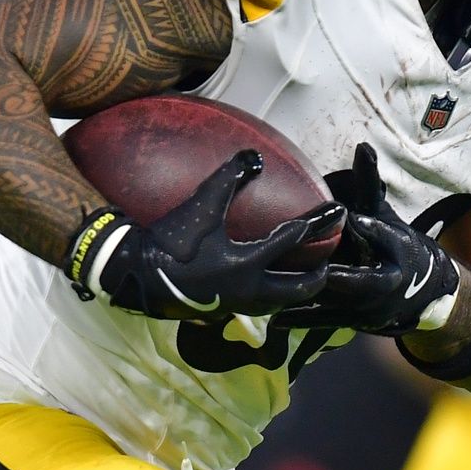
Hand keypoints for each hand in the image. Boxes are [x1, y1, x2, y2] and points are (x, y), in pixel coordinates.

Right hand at [62, 150, 342, 319]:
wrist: (133, 274)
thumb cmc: (169, 239)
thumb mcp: (201, 204)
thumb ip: (230, 178)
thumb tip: (255, 157)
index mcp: (246, 264)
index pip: (291, 240)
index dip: (316, 223)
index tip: (337, 214)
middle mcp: (247, 291)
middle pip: (296, 289)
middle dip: (317, 277)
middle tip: (329, 264)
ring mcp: (234, 306)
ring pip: (278, 304)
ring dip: (295, 291)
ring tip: (303, 279)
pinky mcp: (219, 312)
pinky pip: (257, 307)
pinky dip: (272, 298)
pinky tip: (264, 287)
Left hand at [268, 143, 459, 335]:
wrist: (419, 292)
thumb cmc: (393, 244)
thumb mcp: (384, 215)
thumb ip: (370, 185)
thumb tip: (362, 147)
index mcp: (397, 251)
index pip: (388, 238)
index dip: (373, 228)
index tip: (353, 216)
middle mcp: (385, 282)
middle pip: (364, 279)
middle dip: (343, 274)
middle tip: (318, 267)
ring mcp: (368, 306)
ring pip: (340, 302)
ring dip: (313, 297)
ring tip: (281, 292)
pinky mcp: (351, 321)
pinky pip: (324, 322)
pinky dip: (300, 319)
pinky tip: (274, 318)